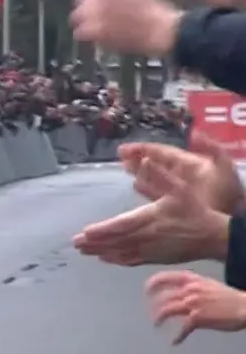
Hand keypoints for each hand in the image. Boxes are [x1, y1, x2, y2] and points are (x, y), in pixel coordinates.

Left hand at [70, 0, 182, 57]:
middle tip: (99, 19)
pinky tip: (98, 38)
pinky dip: (87, 36)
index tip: (96, 3)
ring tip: (97, 29)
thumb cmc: (154, 9)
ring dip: (85, 23)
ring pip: (77, 17)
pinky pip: (80, 32)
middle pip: (81, 1)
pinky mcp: (93, 28)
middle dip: (88, 10)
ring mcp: (94, 9)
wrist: (162, 29)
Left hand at [73, 156, 228, 265]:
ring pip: (121, 252)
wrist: (212, 236)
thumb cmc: (194, 210)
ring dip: (101, 251)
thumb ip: (160, 175)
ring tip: (83, 250)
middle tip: (75, 243)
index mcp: (151, 218)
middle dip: (94, 242)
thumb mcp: (180, 188)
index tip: (85, 232)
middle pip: (116, 241)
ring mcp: (150, 250)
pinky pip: (131, 260)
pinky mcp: (155, 258)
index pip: (122, 225)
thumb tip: (144, 160)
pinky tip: (104, 258)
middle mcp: (147, 237)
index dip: (102, 230)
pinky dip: (116, 259)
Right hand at [119, 132, 242, 213]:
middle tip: (120, 156)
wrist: (232, 220)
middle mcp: (181, 175)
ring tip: (125, 167)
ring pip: (154, 177)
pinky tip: (136, 185)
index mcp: (190, 164)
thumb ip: (210, 148)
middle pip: (155, 163)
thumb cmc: (227, 193)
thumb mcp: (223, 167)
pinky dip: (146, 188)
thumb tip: (193, 133)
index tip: (123, 149)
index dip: (143, 149)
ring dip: (139, 172)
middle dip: (138, 159)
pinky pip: (157, 193)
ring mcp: (178, 190)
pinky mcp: (175, 204)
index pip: (162, 153)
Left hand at [146, 270, 245, 343]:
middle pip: (163, 297)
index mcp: (192, 280)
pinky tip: (174, 342)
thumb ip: (193, 286)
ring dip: (159, 319)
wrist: (244, 307)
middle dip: (154, 306)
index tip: (146, 290)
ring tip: (156, 325)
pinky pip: (182, 329)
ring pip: (167, 310)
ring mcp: (192, 304)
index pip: (166, 277)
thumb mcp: (209, 284)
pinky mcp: (197, 319)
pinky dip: (177, 337)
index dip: (153, 283)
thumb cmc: (229, 297)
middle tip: (152, 313)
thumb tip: (182, 293)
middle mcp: (189, 290)